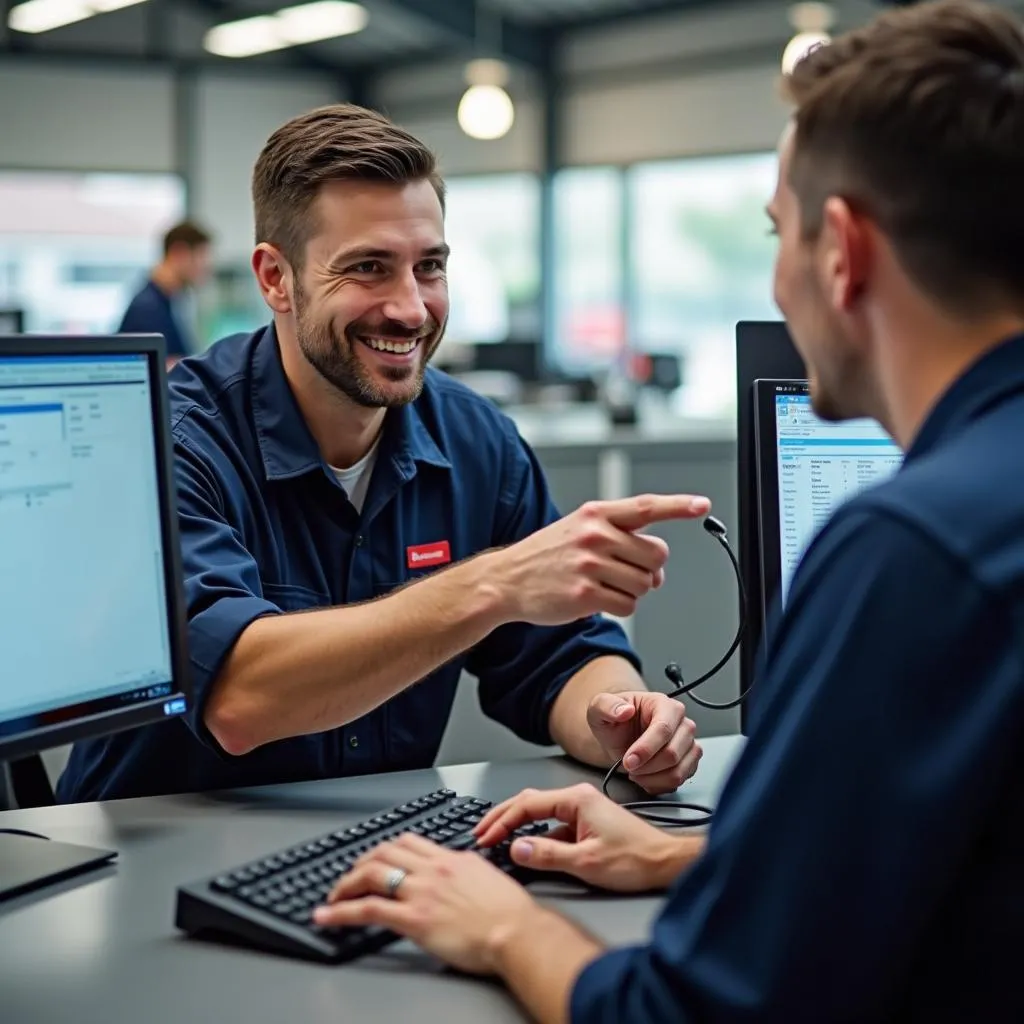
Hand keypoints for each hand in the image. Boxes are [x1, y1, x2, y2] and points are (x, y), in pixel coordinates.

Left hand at [313, 832, 541, 974]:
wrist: (517, 931)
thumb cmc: (511, 913)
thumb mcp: (488, 878)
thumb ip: (466, 872)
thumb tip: (459, 875)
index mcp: (451, 859)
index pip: (409, 842)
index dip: (386, 849)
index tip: (376, 858)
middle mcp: (432, 869)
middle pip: (385, 852)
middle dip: (360, 863)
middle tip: (348, 877)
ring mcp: (421, 892)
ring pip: (371, 874)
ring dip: (345, 884)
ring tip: (332, 896)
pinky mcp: (414, 919)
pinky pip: (368, 910)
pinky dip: (341, 912)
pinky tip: (327, 917)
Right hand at [473, 783, 696, 892]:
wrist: (666, 863)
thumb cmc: (636, 859)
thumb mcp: (586, 862)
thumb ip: (548, 855)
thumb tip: (517, 849)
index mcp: (577, 799)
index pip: (527, 804)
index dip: (502, 821)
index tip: (485, 836)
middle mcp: (579, 799)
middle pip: (530, 802)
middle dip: (503, 817)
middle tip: (481, 832)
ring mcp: (584, 811)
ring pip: (541, 814)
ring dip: (519, 826)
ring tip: (498, 840)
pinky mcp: (589, 825)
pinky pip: (554, 826)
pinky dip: (536, 835)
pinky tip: (529, 850)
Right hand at [490, 493, 710, 624]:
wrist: (507, 579)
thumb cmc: (549, 554)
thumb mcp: (580, 527)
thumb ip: (622, 535)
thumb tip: (658, 564)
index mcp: (596, 513)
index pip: (646, 507)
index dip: (678, 506)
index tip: (702, 505)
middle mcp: (594, 535)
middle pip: (656, 556)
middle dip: (648, 568)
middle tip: (624, 570)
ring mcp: (589, 565)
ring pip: (645, 585)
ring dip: (633, 590)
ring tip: (604, 584)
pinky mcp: (584, 595)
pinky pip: (628, 606)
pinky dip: (619, 607)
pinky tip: (596, 598)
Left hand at [587, 691, 700, 794]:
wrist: (621, 733)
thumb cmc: (615, 718)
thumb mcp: (600, 707)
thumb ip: (607, 705)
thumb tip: (624, 710)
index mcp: (665, 705)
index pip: (663, 729)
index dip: (645, 749)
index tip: (628, 761)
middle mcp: (682, 723)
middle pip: (673, 754)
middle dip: (646, 766)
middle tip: (628, 766)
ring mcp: (688, 744)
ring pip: (678, 771)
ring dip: (652, 778)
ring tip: (634, 772)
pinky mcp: (689, 762)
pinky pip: (678, 782)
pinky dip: (657, 785)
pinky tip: (644, 777)